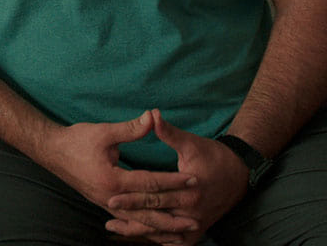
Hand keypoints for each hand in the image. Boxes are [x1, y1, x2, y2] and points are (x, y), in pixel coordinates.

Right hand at [39, 111, 199, 237]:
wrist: (51, 151)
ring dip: (162, 226)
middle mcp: (111, 197)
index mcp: (113, 180)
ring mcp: (106, 203)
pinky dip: (144, 227)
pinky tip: (156, 231)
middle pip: (148, 210)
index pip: (150, 183)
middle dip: (173, 214)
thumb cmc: (76, 140)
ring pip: (139, 221)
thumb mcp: (103, 132)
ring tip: (182, 231)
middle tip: (196, 218)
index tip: (193, 180)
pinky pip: (128, 221)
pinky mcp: (103, 204)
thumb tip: (153, 117)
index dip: (173, 181)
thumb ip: (131, 129)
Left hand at [105, 110, 248, 243]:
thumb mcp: (192, 143)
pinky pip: (176, 239)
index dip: (132, 197)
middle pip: (156, 215)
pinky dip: (159, 238)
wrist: (241, 174)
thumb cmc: (214, 156)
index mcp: (189, 190)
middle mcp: (193, 210)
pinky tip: (141, 235)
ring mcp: (197, 222)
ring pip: (163, 231)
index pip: (154, 195)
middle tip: (106, 209)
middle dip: (130, 215)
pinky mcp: (199, 228)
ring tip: (114, 227)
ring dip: (140, 231)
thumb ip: (169, 132)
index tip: (111, 197)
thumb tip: (152, 114)